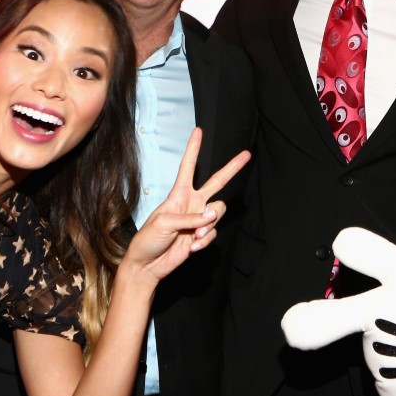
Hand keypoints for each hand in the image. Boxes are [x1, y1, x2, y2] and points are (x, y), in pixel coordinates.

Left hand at [125, 127, 249, 282]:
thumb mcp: (164, 223)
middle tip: (247, 155)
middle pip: (217, 182)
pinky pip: (213, 233)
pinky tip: (193, 248)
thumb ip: (190, 217)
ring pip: (219, 212)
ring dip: (210, 225)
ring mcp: (199, 219)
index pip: (187, 167)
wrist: (148, 264)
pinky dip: (205, 241)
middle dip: (232, 168)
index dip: (193, 149)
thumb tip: (212, 215)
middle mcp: (192, 203)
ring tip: (196, 236)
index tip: (198, 131)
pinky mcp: (201, 235)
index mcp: (178, 194)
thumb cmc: (148, 239)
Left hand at [281, 227, 395, 395]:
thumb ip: (370, 253)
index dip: (306, 323)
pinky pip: (394, 389)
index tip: (291, 327)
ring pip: (383, 362)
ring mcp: (383, 375)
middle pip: (369, 338)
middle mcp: (372, 345)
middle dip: (388, 331)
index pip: (326, 321)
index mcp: (371, 311)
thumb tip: (337, 239)